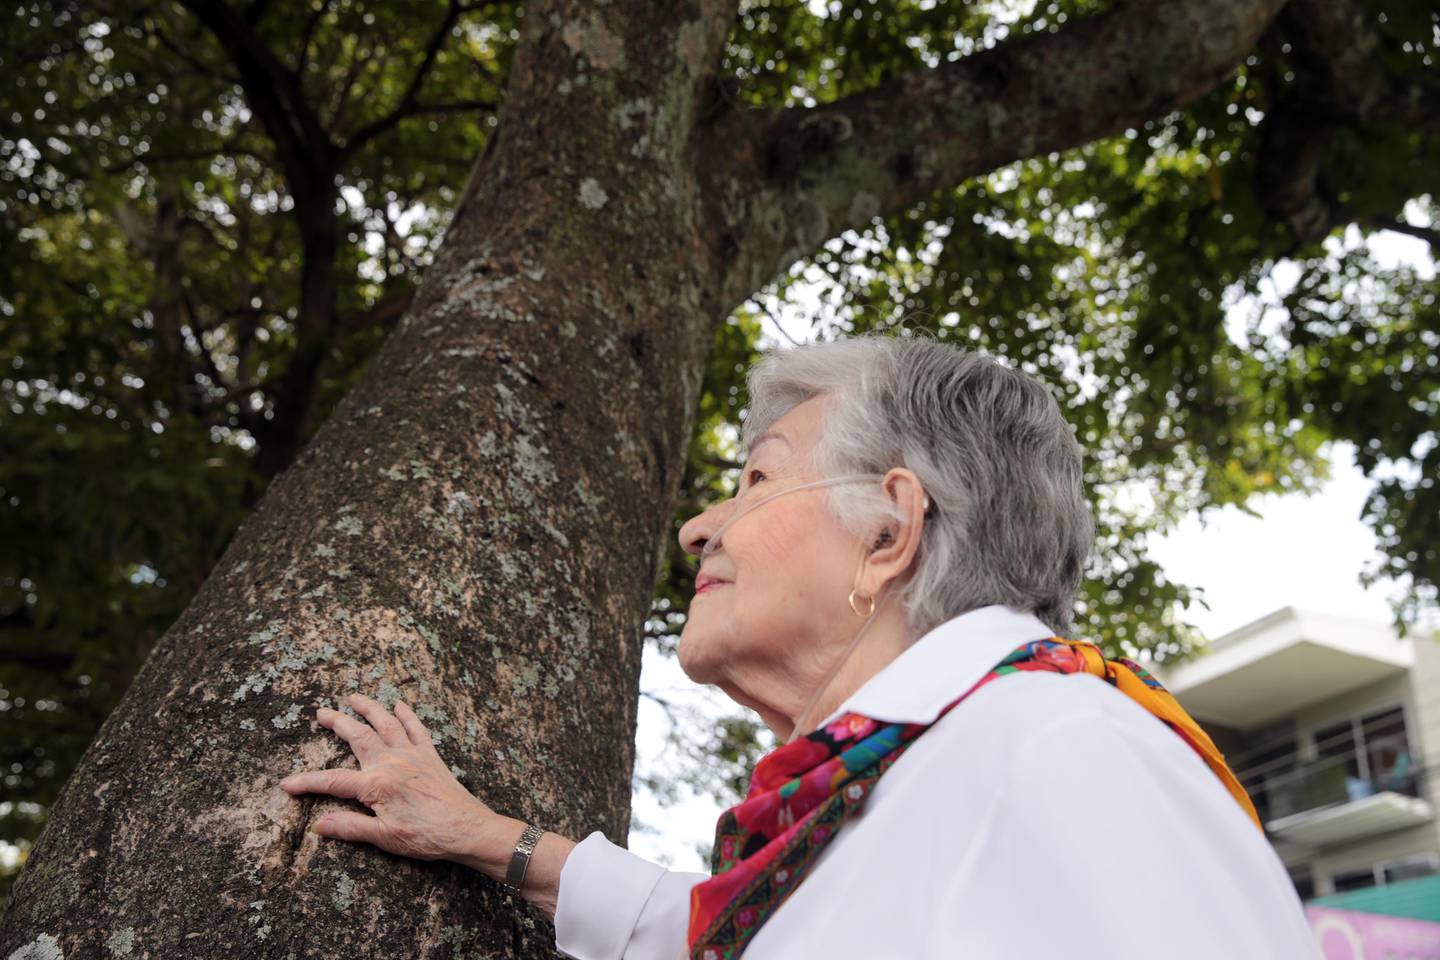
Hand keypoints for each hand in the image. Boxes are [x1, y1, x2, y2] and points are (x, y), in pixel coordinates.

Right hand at [279, 692, 500, 864]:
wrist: (466, 828)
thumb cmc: (426, 836)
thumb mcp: (384, 837)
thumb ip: (350, 827)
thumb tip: (318, 825)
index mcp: (376, 784)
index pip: (333, 781)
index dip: (307, 782)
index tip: (286, 783)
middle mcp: (392, 762)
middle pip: (359, 737)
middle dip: (338, 723)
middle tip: (321, 712)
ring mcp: (412, 755)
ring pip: (386, 724)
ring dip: (370, 708)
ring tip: (354, 697)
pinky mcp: (430, 755)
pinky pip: (416, 728)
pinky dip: (407, 715)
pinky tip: (399, 704)